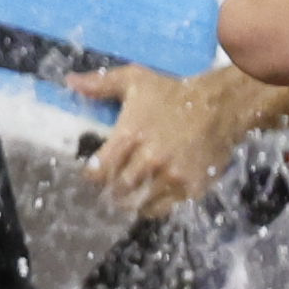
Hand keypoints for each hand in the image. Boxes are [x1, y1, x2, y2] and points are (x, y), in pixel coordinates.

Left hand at [80, 60, 270, 216]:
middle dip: (111, 191)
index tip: (95, 174)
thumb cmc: (172, 93)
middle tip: (111, 189)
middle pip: (117, 190)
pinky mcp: (189, 187)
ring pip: (138, 202)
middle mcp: (149, 158)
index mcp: (130, 135)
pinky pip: (162, 208)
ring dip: (130, 201)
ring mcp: (171, 175)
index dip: (93, 176)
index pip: (98, 171)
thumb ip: (101, 83)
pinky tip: (149, 196)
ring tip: (129, 194)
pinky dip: (152, 206)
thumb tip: (70, 82)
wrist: (219, 105)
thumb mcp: (135, 80)